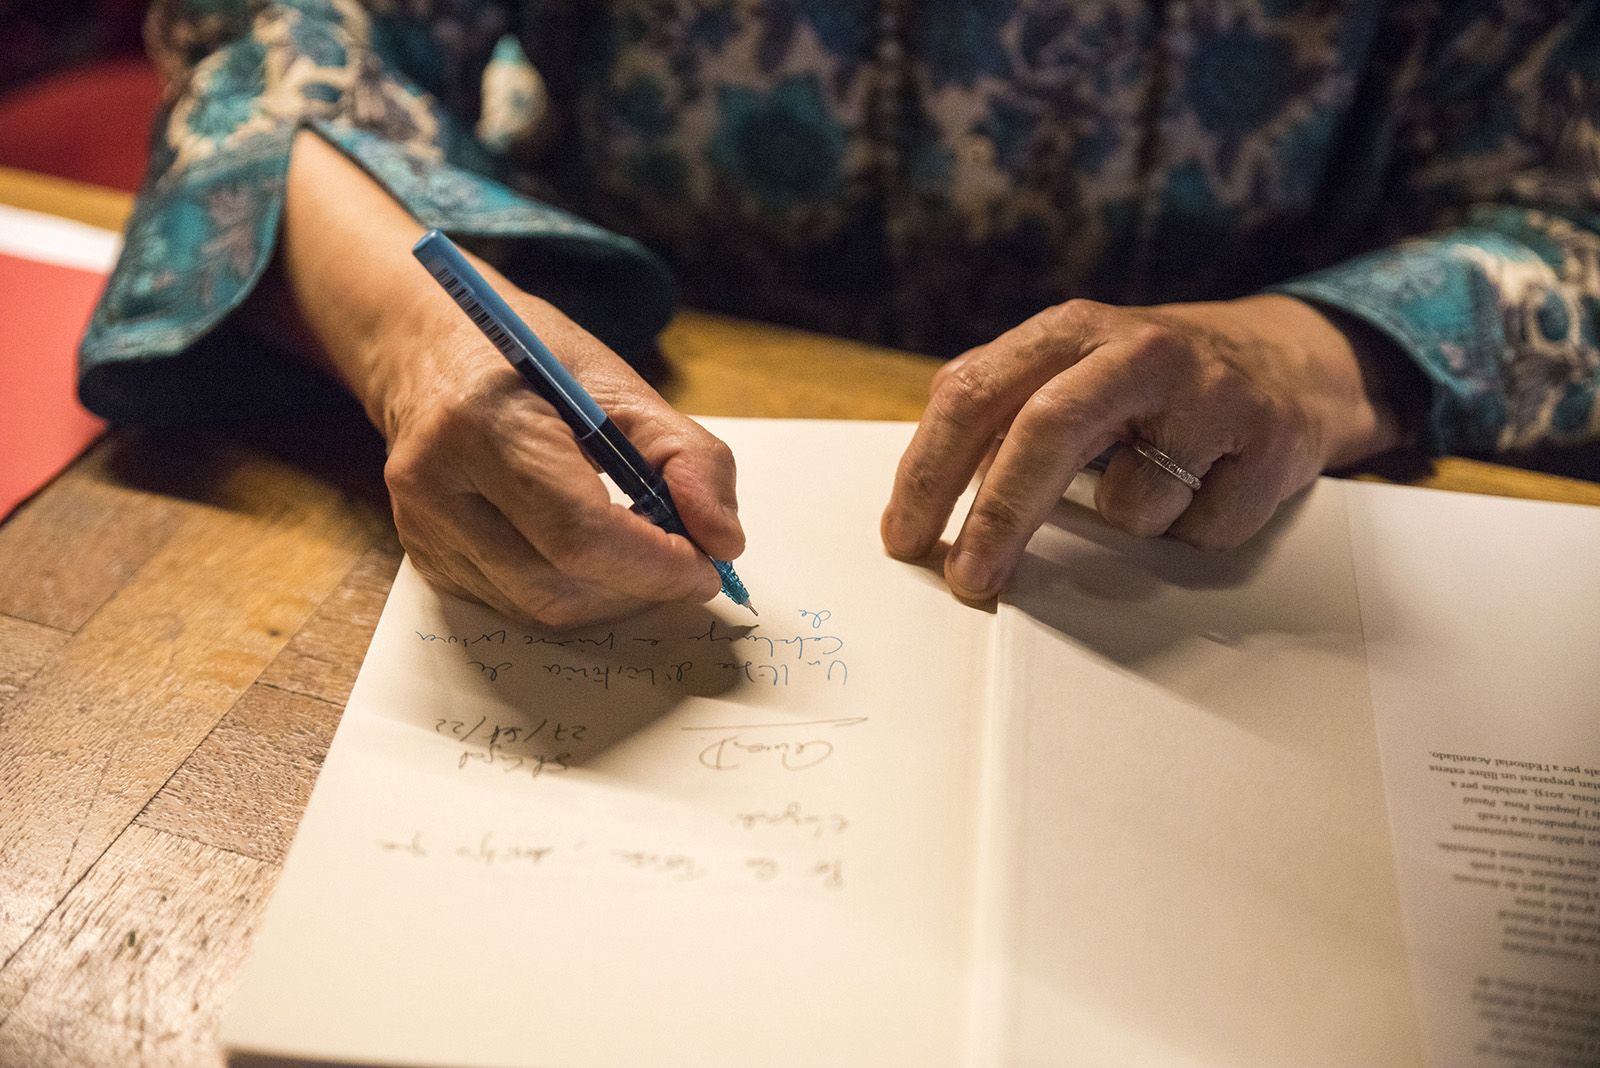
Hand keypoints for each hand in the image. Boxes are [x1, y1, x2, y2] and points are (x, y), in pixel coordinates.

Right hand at [372, 287, 742, 625]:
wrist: (425, 349)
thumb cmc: (527, 358)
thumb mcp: (618, 384)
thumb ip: (686, 458)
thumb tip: (723, 543)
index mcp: (485, 423)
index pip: (579, 532)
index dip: (656, 564)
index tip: (707, 566)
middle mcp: (437, 484)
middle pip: (560, 583)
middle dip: (640, 584)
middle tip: (685, 561)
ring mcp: (422, 528)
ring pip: (540, 607)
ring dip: (611, 594)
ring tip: (640, 550)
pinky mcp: (425, 558)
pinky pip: (516, 604)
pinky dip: (572, 590)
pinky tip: (589, 550)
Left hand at [880, 295, 1415, 598]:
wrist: (1288, 362)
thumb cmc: (1150, 388)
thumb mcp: (1069, 376)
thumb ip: (999, 421)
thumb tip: (925, 514)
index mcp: (1069, 330)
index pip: (973, 394)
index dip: (929, 472)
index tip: (905, 537)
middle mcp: (1135, 349)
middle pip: (1044, 432)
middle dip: (996, 518)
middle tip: (968, 580)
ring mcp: (1209, 391)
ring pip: (1130, 503)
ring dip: (1128, 521)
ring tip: (1154, 486)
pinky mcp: (1269, 440)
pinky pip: (1198, 531)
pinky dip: (1190, 533)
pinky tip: (1207, 489)